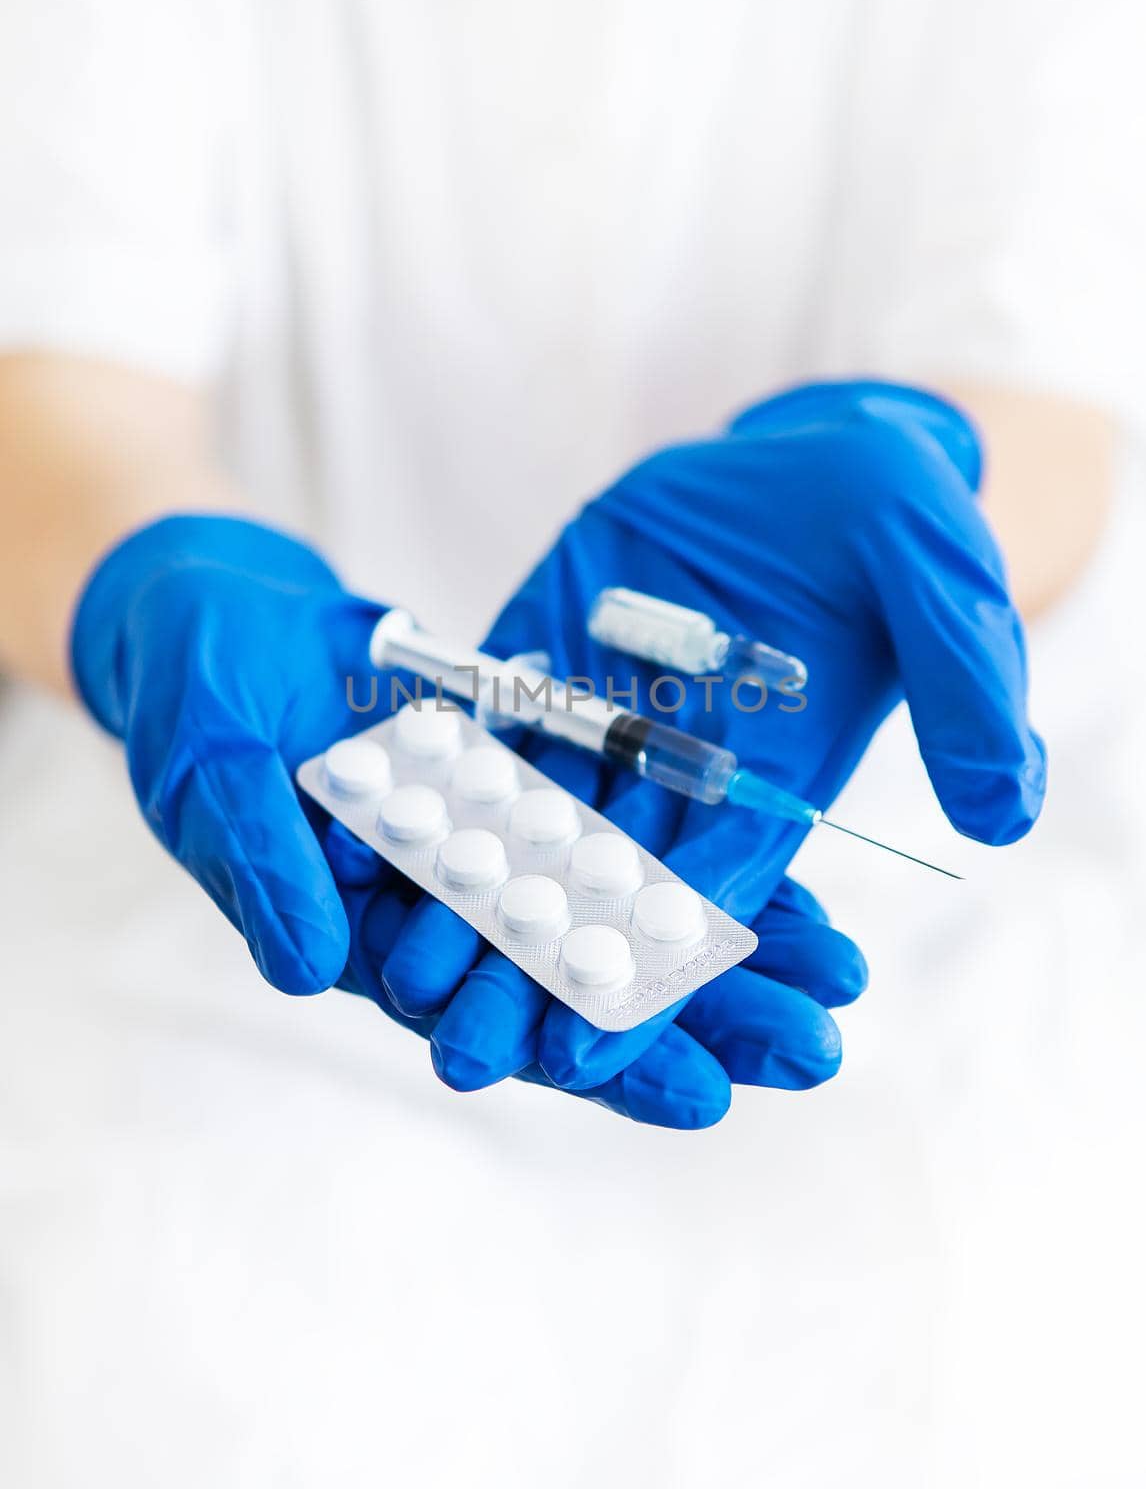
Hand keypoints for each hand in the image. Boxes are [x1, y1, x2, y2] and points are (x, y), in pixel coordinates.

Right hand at [72, 512, 859, 1131]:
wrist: (219, 611)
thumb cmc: (189, 701)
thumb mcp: (214, 774)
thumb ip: (268, 865)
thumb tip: (312, 970)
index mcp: (376, 940)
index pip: (498, 1021)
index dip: (596, 1060)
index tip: (705, 1099)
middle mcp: (451, 908)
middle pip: (589, 976)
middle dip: (703, 1015)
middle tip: (821, 1047)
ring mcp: (493, 840)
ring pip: (621, 901)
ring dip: (723, 937)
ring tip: (839, 969)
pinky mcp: (521, 775)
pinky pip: (619, 813)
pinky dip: (689, 838)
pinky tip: (783, 861)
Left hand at [359, 380, 1043, 1113]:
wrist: (817, 461)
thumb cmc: (899, 522)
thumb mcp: (944, 589)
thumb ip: (965, 690)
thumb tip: (1004, 811)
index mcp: (769, 789)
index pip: (703, 900)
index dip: (645, 978)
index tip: (579, 1054)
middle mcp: (674, 774)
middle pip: (595, 888)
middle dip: (532, 976)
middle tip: (457, 1060)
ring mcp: (597, 717)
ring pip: (519, 824)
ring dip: (462, 900)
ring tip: (397, 976)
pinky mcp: (539, 655)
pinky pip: (475, 718)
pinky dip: (426, 772)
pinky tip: (359, 823)